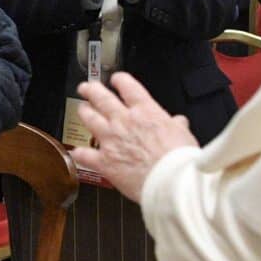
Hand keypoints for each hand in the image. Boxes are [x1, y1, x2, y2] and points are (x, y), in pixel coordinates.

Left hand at [68, 71, 197, 200]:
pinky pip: (84, 154)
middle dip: (91, 90)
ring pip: (89, 118)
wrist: (170, 181)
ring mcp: (110, 139)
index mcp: (145, 111)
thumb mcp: (184, 135)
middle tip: (86, 88)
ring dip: (84, 111)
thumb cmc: (179, 160)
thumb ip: (177, 126)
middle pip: (101, 98)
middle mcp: (124, 121)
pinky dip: (79, 153)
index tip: (116, 79)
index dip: (119, 80)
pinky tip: (76, 151)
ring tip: (82, 109)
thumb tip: (178, 122)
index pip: (128, 86)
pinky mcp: (104, 161)